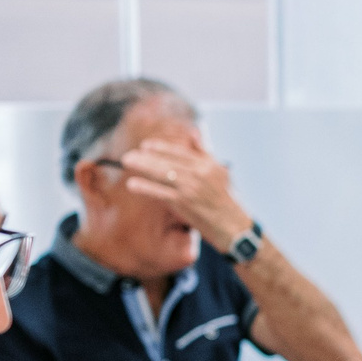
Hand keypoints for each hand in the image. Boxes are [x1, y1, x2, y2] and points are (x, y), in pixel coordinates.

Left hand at [117, 135, 253, 253]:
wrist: (234, 228)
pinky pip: (160, 192)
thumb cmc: (226, 200)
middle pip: (168, 161)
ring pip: (162, 174)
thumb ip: (204, 152)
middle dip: (146, 157)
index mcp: (208, 165)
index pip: (180, 152)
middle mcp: (200, 173)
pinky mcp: (185, 203)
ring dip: (142, 167)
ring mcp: (192, 188)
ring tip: (127, 163)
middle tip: (129, 155)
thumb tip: (193, 132)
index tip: (145, 145)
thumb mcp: (221, 172)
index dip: (161, 148)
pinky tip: (132, 184)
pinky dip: (145, 187)